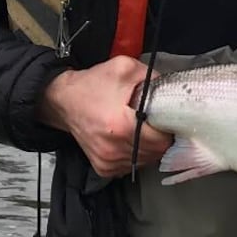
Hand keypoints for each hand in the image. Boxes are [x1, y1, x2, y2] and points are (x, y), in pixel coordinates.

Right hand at [37, 56, 172, 176]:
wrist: (64, 100)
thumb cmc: (92, 84)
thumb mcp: (125, 68)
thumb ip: (153, 78)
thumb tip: (172, 90)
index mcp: (121, 126)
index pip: (162, 140)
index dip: (169, 129)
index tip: (166, 119)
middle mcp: (113, 148)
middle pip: (156, 153)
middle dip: (161, 138)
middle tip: (154, 122)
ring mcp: (107, 161)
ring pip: (146, 161)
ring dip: (148, 147)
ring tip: (140, 128)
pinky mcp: (103, 167)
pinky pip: (131, 165)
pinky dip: (136, 154)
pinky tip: (129, 138)